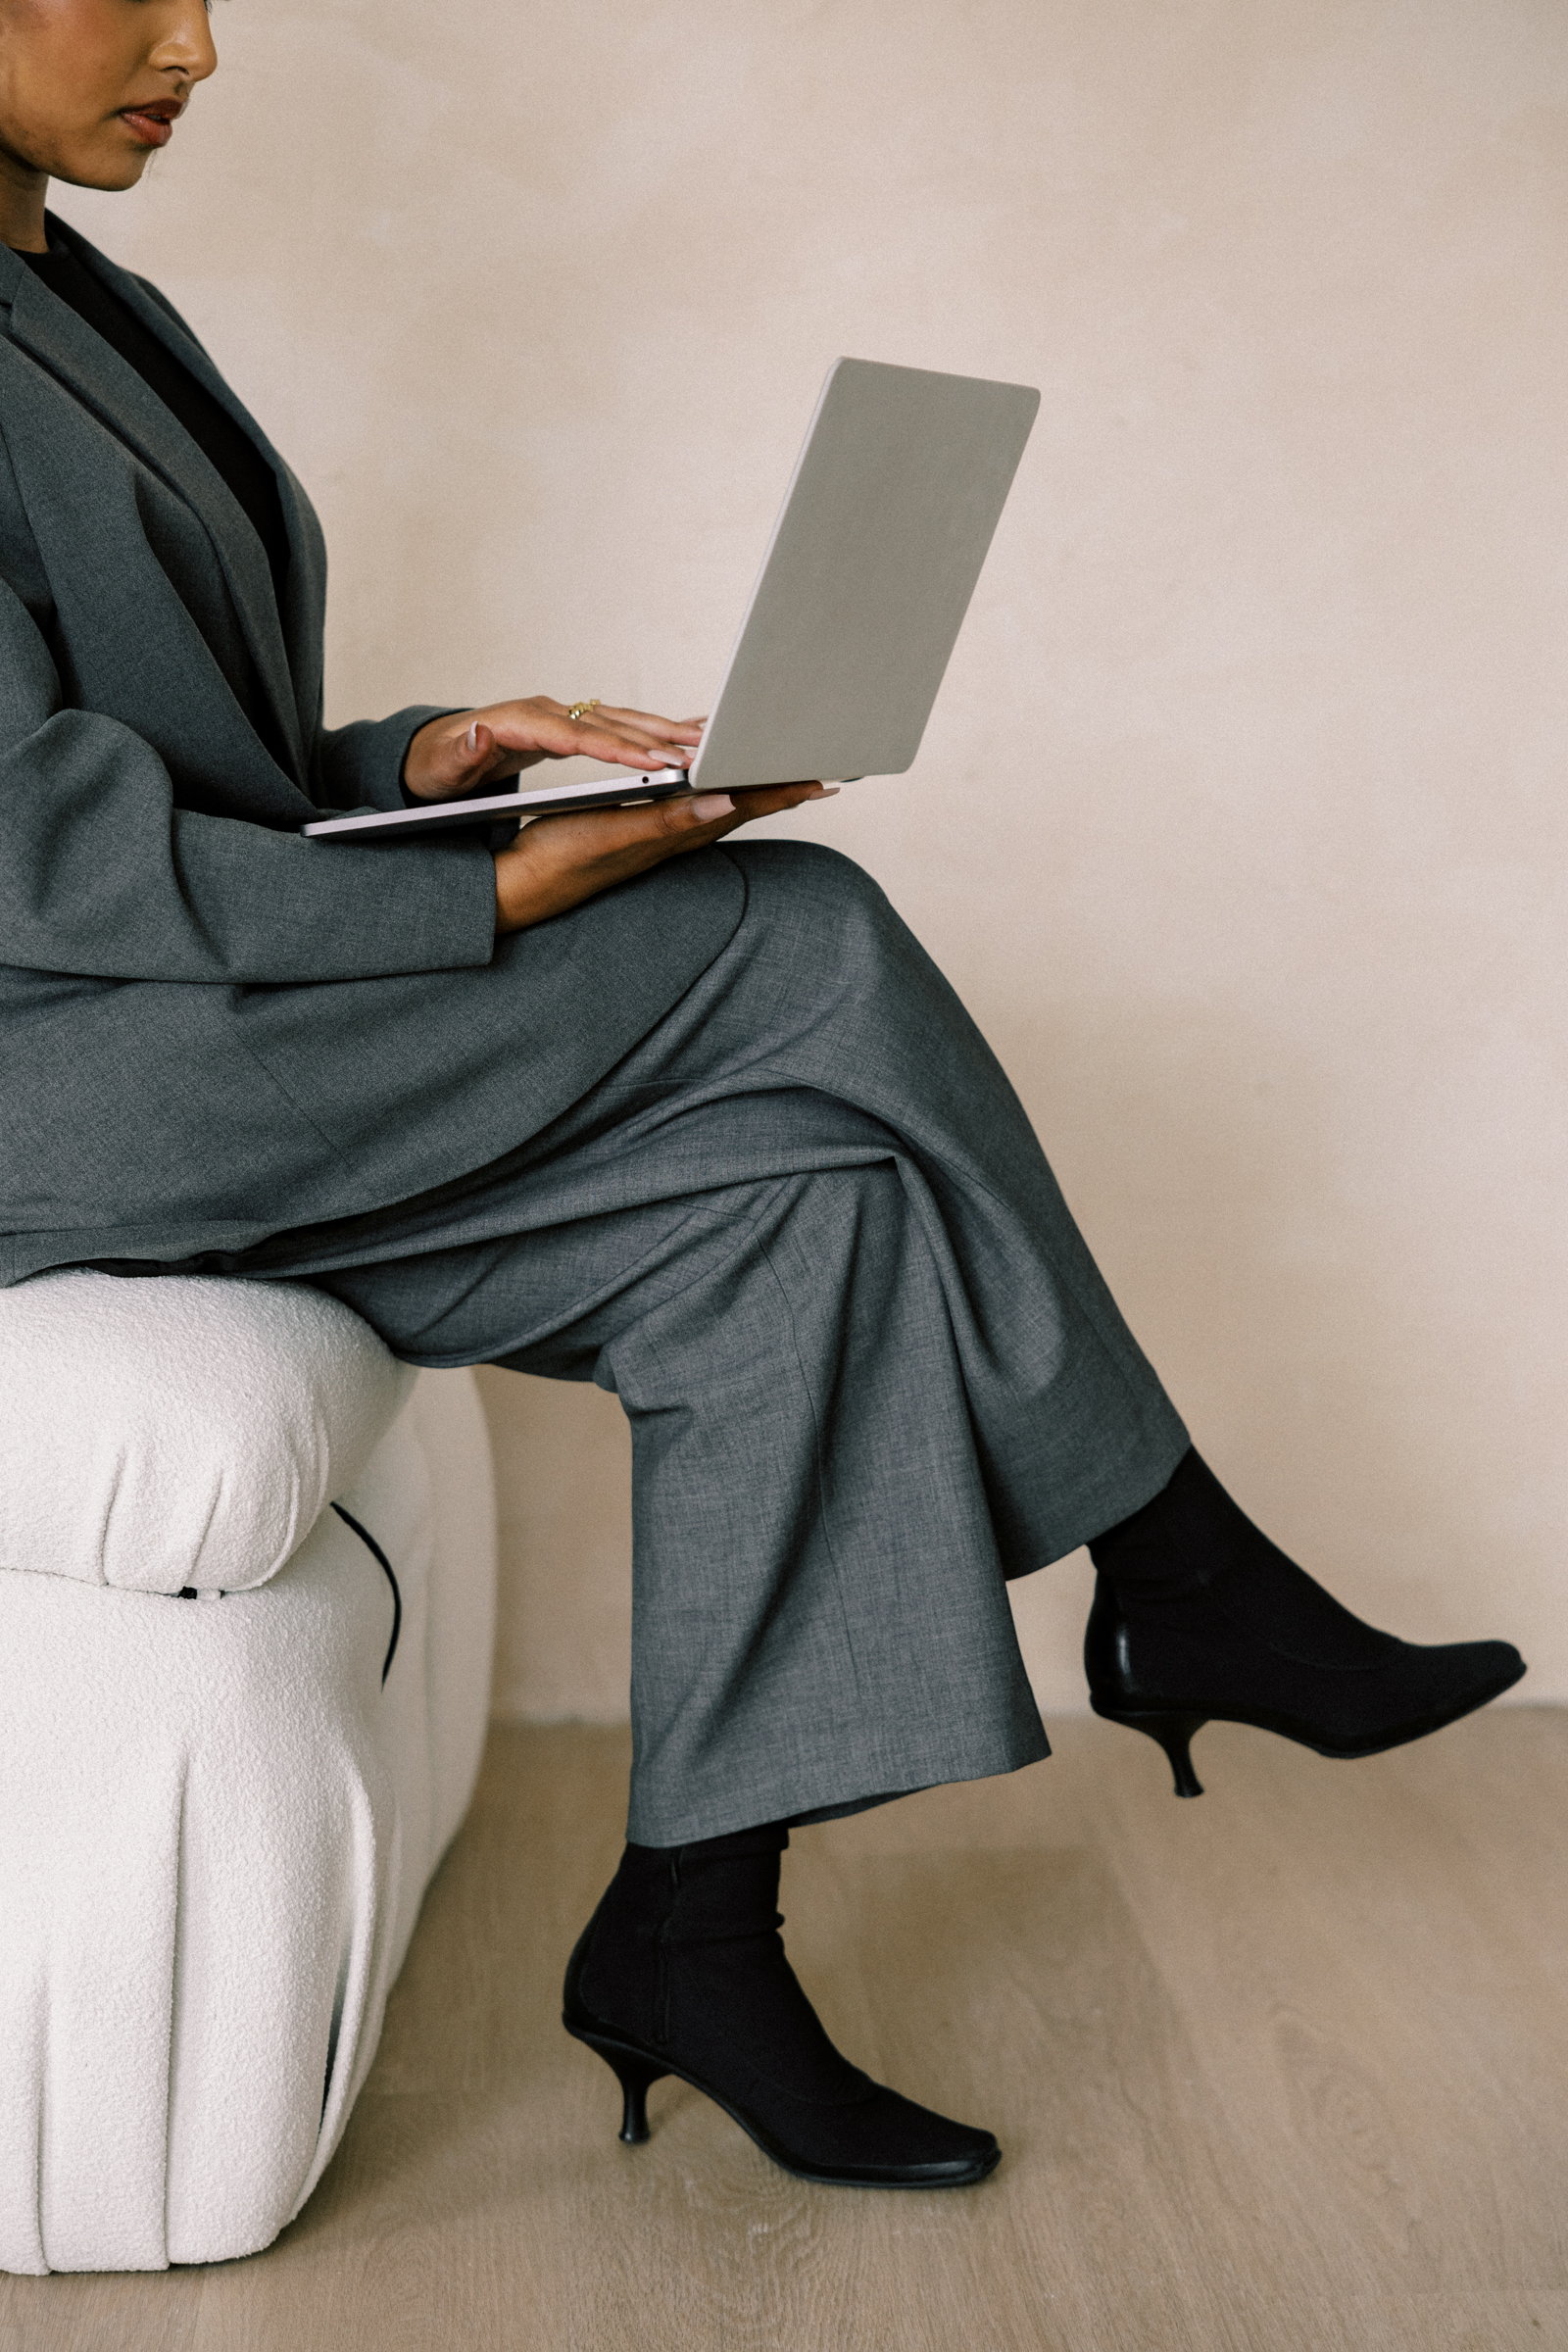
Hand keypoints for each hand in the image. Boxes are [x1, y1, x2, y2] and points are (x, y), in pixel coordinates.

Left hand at [403, 697, 703, 801]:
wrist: (436, 753)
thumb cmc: (439, 765)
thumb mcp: (443, 765)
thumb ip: (464, 751)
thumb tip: (481, 731)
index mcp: (521, 722)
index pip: (576, 737)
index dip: (615, 749)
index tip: (650, 762)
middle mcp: (546, 712)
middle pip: (608, 724)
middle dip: (653, 739)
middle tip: (695, 754)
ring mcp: (561, 715)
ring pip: (619, 720)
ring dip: (662, 731)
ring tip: (705, 740)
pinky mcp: (570, 725)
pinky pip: (617, 725)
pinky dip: (651, 730)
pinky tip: (683, 734)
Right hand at [493, 783, 833, 933]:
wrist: (523, 886)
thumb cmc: (561, 859)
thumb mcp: (616, 834)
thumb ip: (671, 819)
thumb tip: (726, 801)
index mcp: (677, 829)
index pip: (744, 805)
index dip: (784, 791)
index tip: (823, 778)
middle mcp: (676, 835)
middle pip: (742, 807)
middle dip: (782, 789)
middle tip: (822, 773)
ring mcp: (660, 837)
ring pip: (721, 808)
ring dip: (755, 791)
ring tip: (786, 777)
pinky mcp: (642, 833)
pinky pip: (693, 808)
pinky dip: (716, 790)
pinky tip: (719, 784)